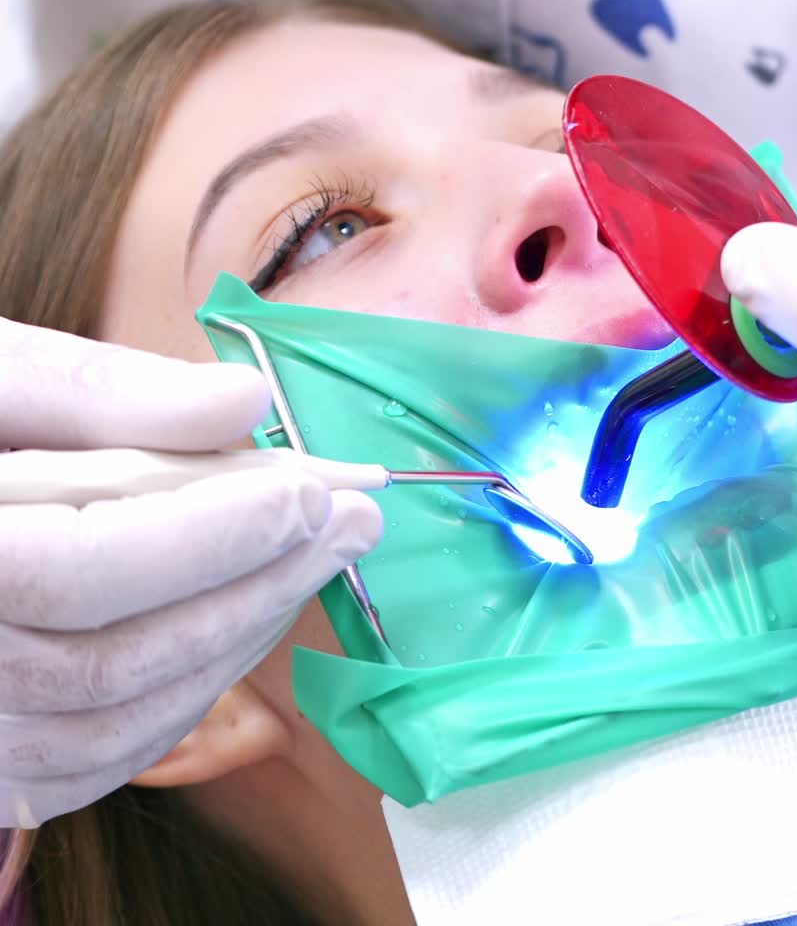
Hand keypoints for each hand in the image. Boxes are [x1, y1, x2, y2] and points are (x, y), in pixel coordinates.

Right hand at [0, 322, 381, 827]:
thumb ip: (101, 392)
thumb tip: (246, 401)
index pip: (83, 570)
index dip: (213, 533)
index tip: (316, 487)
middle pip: (115, 660)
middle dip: (256, 585)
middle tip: (356, 519)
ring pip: (115, 725)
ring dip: (236, 642)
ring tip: (313, 561)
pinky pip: (91, 762)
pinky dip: (185, 694)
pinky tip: (244, 623)